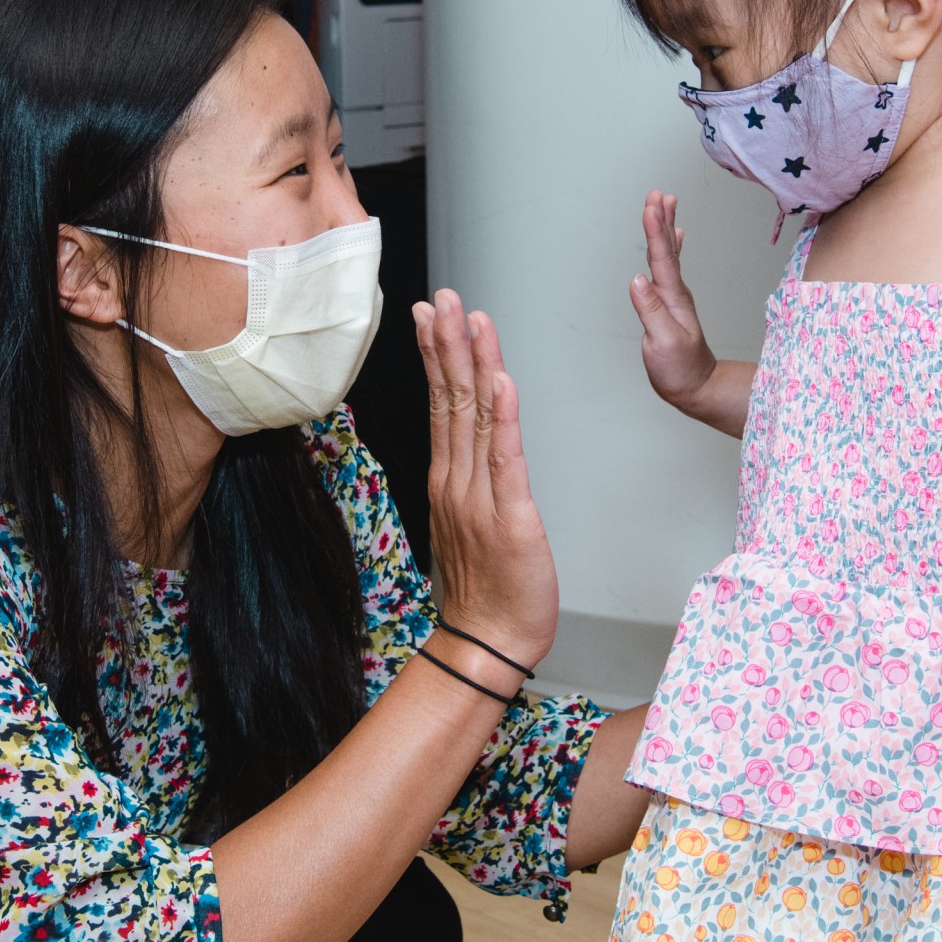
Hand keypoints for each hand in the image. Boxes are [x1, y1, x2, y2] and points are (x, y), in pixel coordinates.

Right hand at [415, 289, 557, 667]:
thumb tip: (470, 448)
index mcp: (449, 480)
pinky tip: (501, 380)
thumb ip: (470, 481)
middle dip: (447, 343)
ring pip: (474, 418)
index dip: (437, 356)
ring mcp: (479, 497)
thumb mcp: (470, 524)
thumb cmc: (487, 589)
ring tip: (470, 319)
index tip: (431, 316)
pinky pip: (506, 458)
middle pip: (450, 400)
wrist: (488, 643)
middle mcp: (457, 481)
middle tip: (444, 297)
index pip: (442, 405)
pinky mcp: (510, 517)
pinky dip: (504, 415)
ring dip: (473, 363)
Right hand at [630, 191, 717, 408]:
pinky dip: (670, 247)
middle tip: (658, 193)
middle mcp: (676, 293)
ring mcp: (675, 297)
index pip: (661, 258)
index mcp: (672, 299)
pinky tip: (673, 236)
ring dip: (666, 226)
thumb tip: (637, 281)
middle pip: (667, 249)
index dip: (655, 230)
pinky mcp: (671, 304)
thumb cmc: (680, 370)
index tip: (650, 205)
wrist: (698, 387)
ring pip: (669, 254)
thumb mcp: (663, 344)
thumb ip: (651, 312)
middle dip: (661, 219)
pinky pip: (670, 267)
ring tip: (665, 203)